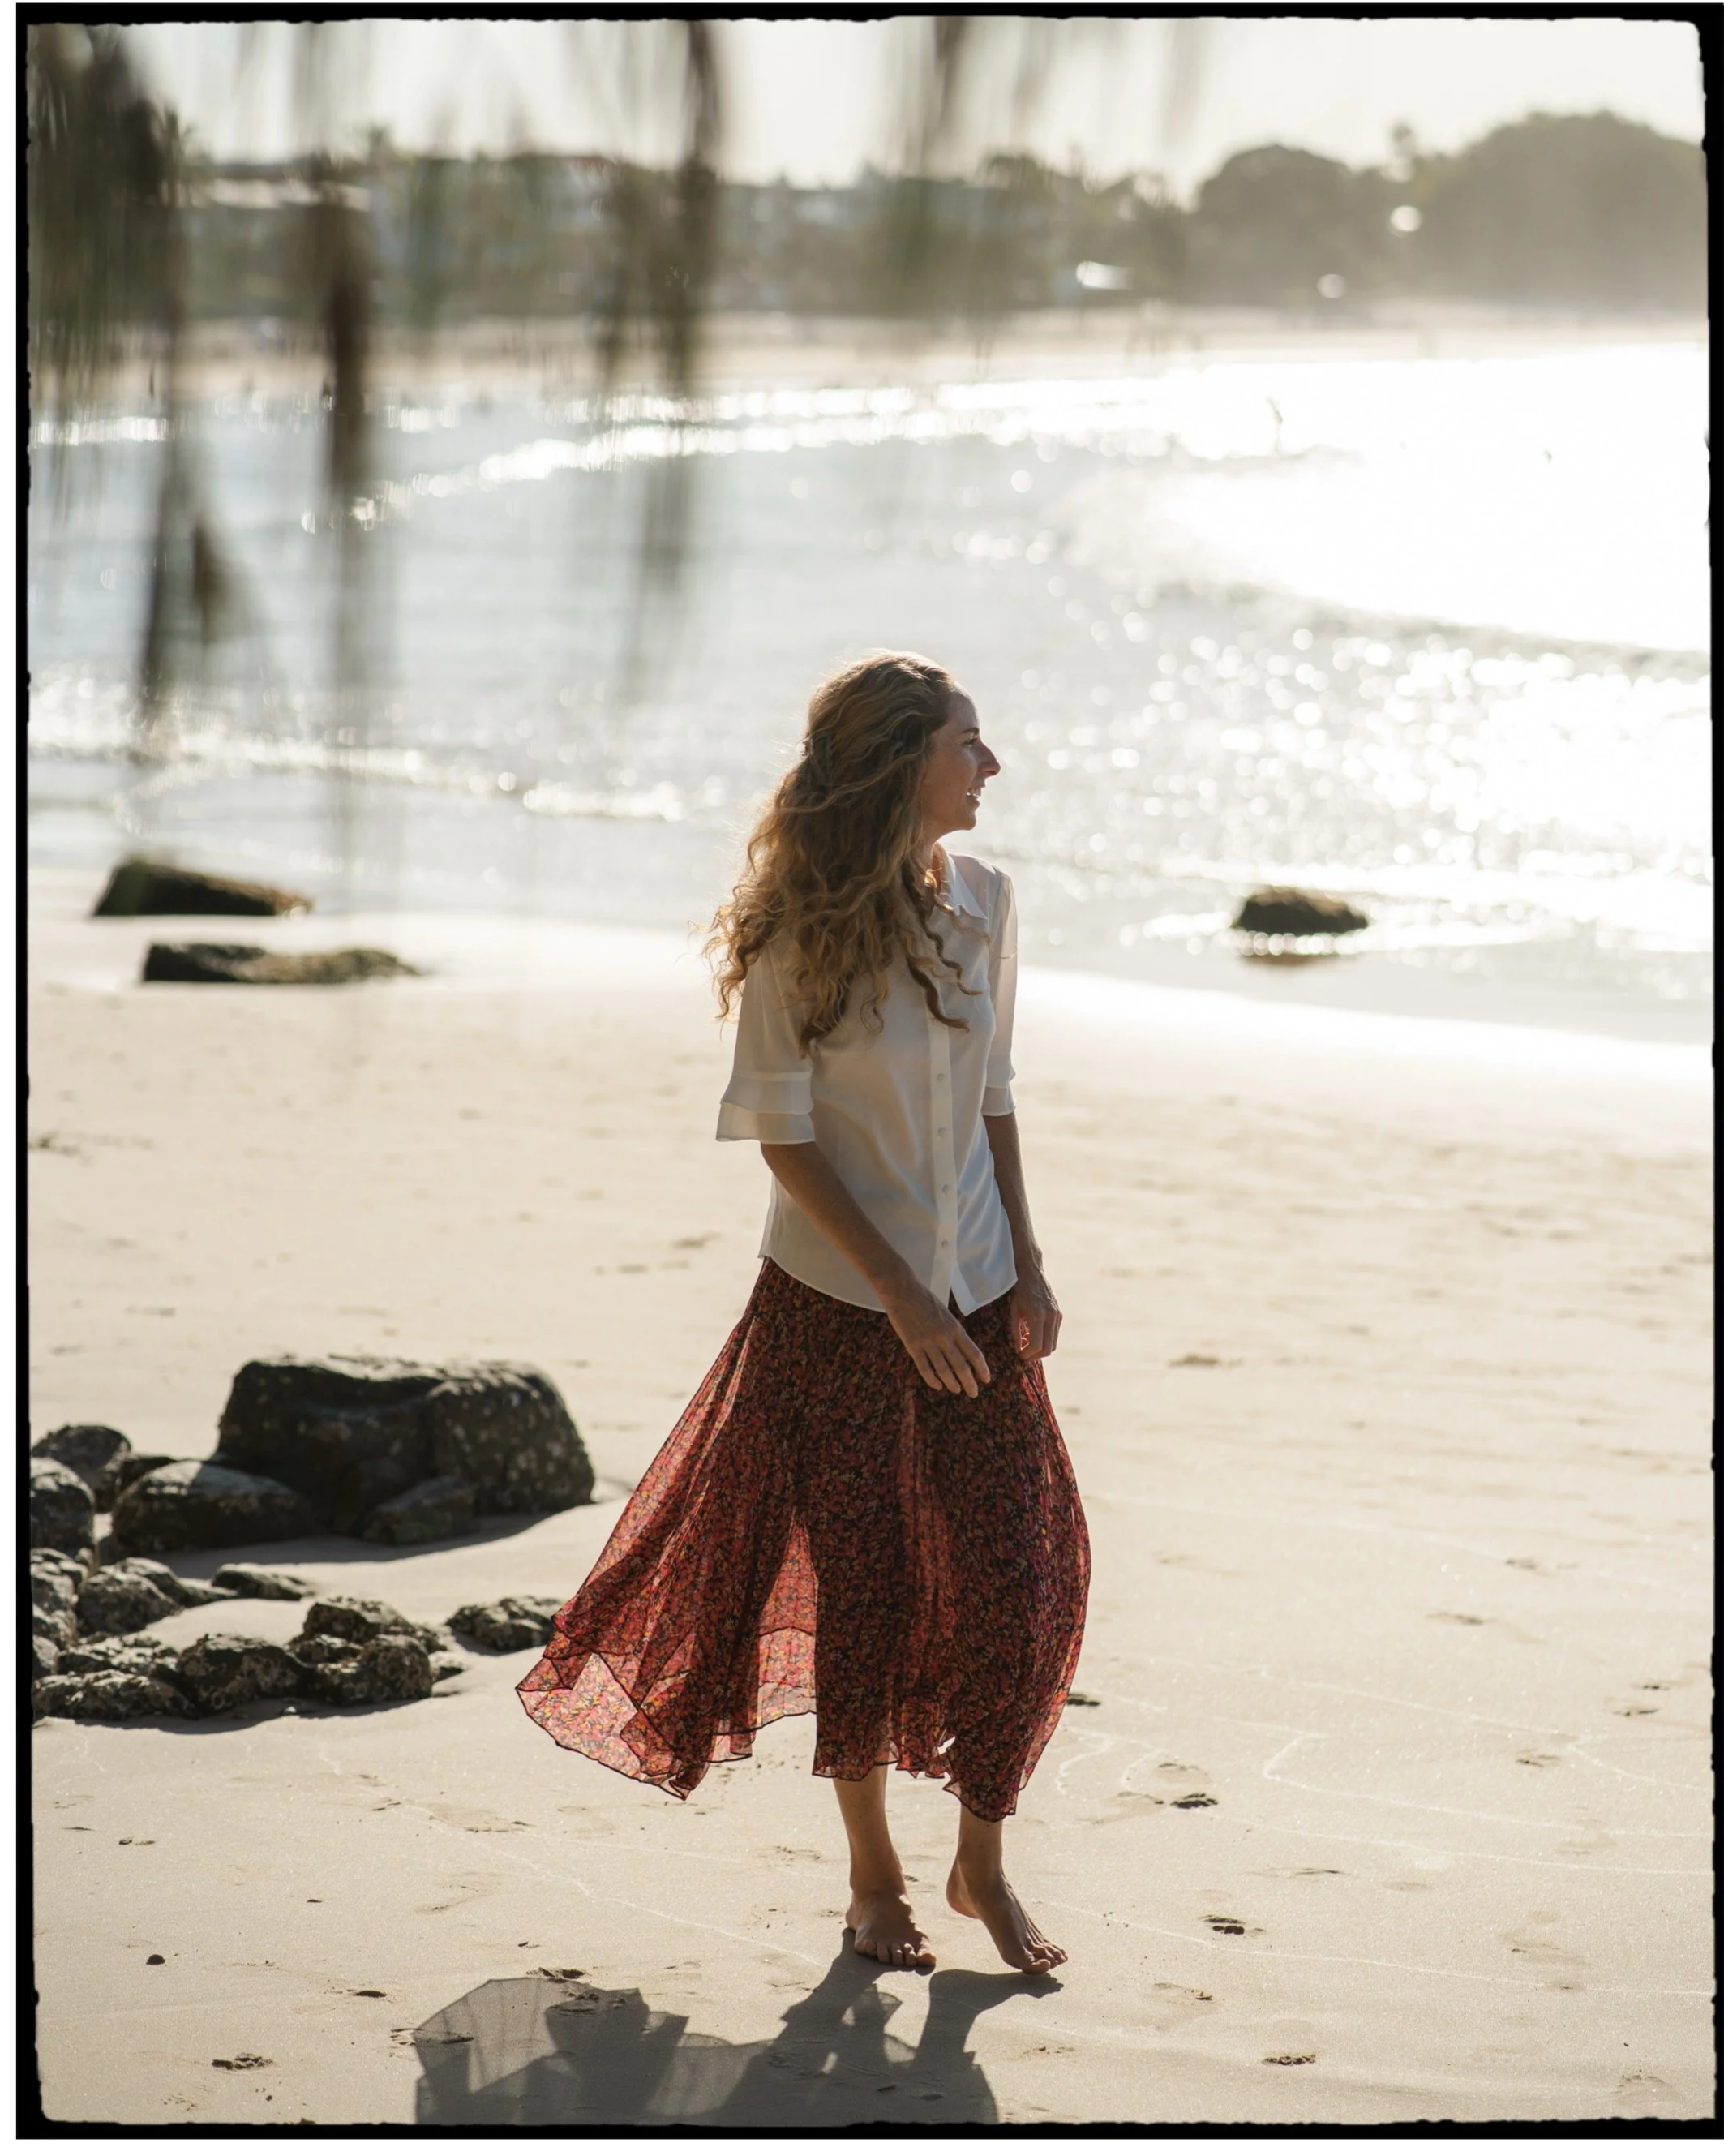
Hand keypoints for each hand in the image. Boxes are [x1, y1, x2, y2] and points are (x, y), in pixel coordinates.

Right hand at [884, 1281, 991, 1397]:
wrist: (903, 1292)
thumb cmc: (925, 1300)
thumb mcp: (946, 1315)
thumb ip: (953, 1333)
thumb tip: (962, 1352)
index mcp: (955, 1328)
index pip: (974, 1354)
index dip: (982, 1369)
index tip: (986, 1379)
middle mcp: (944, 1338)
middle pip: (961, 1367)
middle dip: (969, 1383)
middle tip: (973, 1393)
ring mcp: (928, 1343)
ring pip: (943, 1371)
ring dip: (952, 1384)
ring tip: (956, 1390)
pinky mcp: (913, 1346)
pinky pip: (925, 1369)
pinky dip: (932, 1380)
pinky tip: (938, 1386)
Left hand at [1009, 1266, 1060, 1360]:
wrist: (1032, 1272)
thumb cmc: (1019, 1291)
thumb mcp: (1013, 1310)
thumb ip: (1016, 1331)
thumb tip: (1019, 1349)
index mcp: (1037, 1315)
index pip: (1037, 1345)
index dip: (1027, 1354)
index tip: (1019, 1355)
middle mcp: (1050, 1316)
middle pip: (1048, 1348)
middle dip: (1035, 1355)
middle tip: (1023, 1354)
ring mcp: (1057, 1315)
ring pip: (1053, 1344)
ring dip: (1040, 1348)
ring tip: (1026, 1342)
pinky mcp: (1059, 1314)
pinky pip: (1054, 1334)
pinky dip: (1045, 1340)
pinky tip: (1033, 1334)